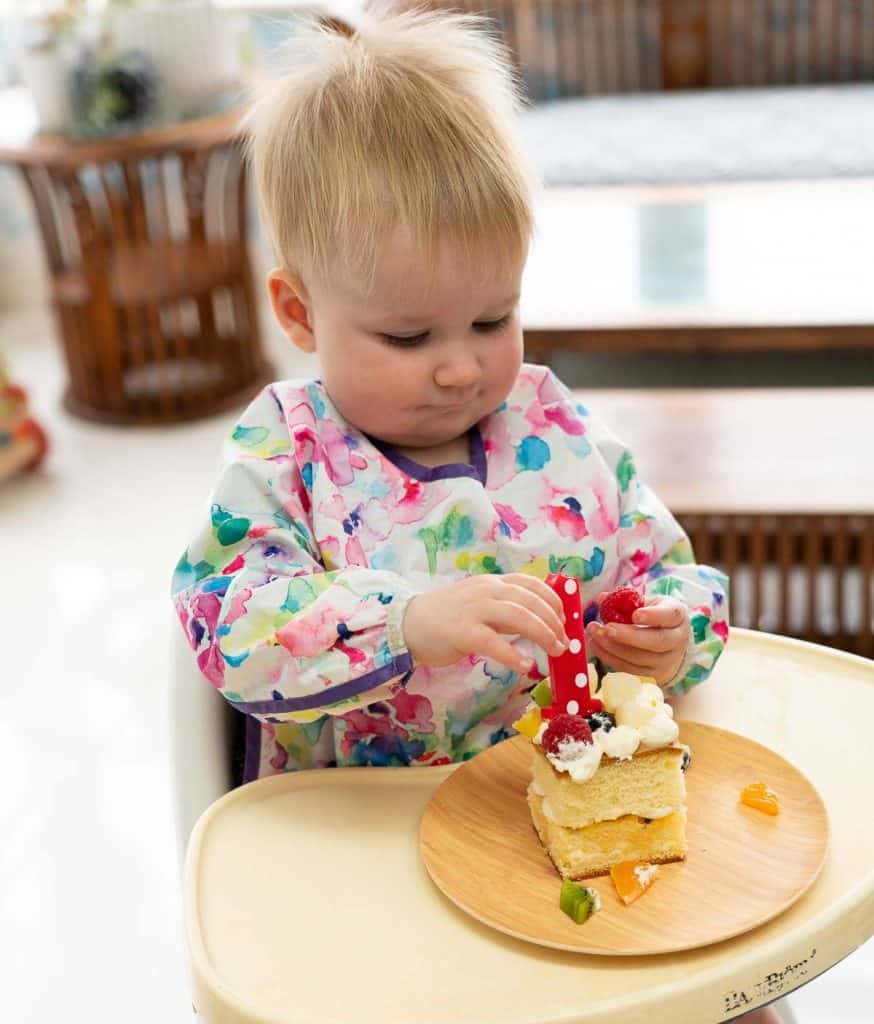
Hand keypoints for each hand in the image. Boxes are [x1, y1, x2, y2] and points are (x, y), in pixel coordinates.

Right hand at [403, 574, 569, 672]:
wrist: (406, 623)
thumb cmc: (445, 617)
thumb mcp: (478, 604)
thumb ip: (504, 610)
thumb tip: (537, 623)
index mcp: (492, 583)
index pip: (532, 584)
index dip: (554, 600)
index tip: (565, 618)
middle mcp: (486, 591)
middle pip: (531, 601)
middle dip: (554, 622)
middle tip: (563, 642)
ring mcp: (474, 610)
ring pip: (519, 617)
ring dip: (543, 634)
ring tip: (555, 651)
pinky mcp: (462, 632)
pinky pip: (494, 643)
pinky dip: (513, 655)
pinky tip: (525, 667)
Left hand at [586, 595, 689, 685]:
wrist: (670, 643)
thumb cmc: (655, 617)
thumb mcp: (647, 602)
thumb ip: (626, 600)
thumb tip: (603, 598)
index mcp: (677, 617)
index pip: (670, 616)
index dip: (653, 616)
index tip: (635, 614)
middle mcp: (677, 640)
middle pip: (657, 641)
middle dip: (629, 636)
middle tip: (607, 628)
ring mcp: (666, 661)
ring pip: (640, 658)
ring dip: (612, 647)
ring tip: (595, 632)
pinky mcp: (653, 676)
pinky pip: (629, 670)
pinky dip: (609, 657)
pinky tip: (596, 644)